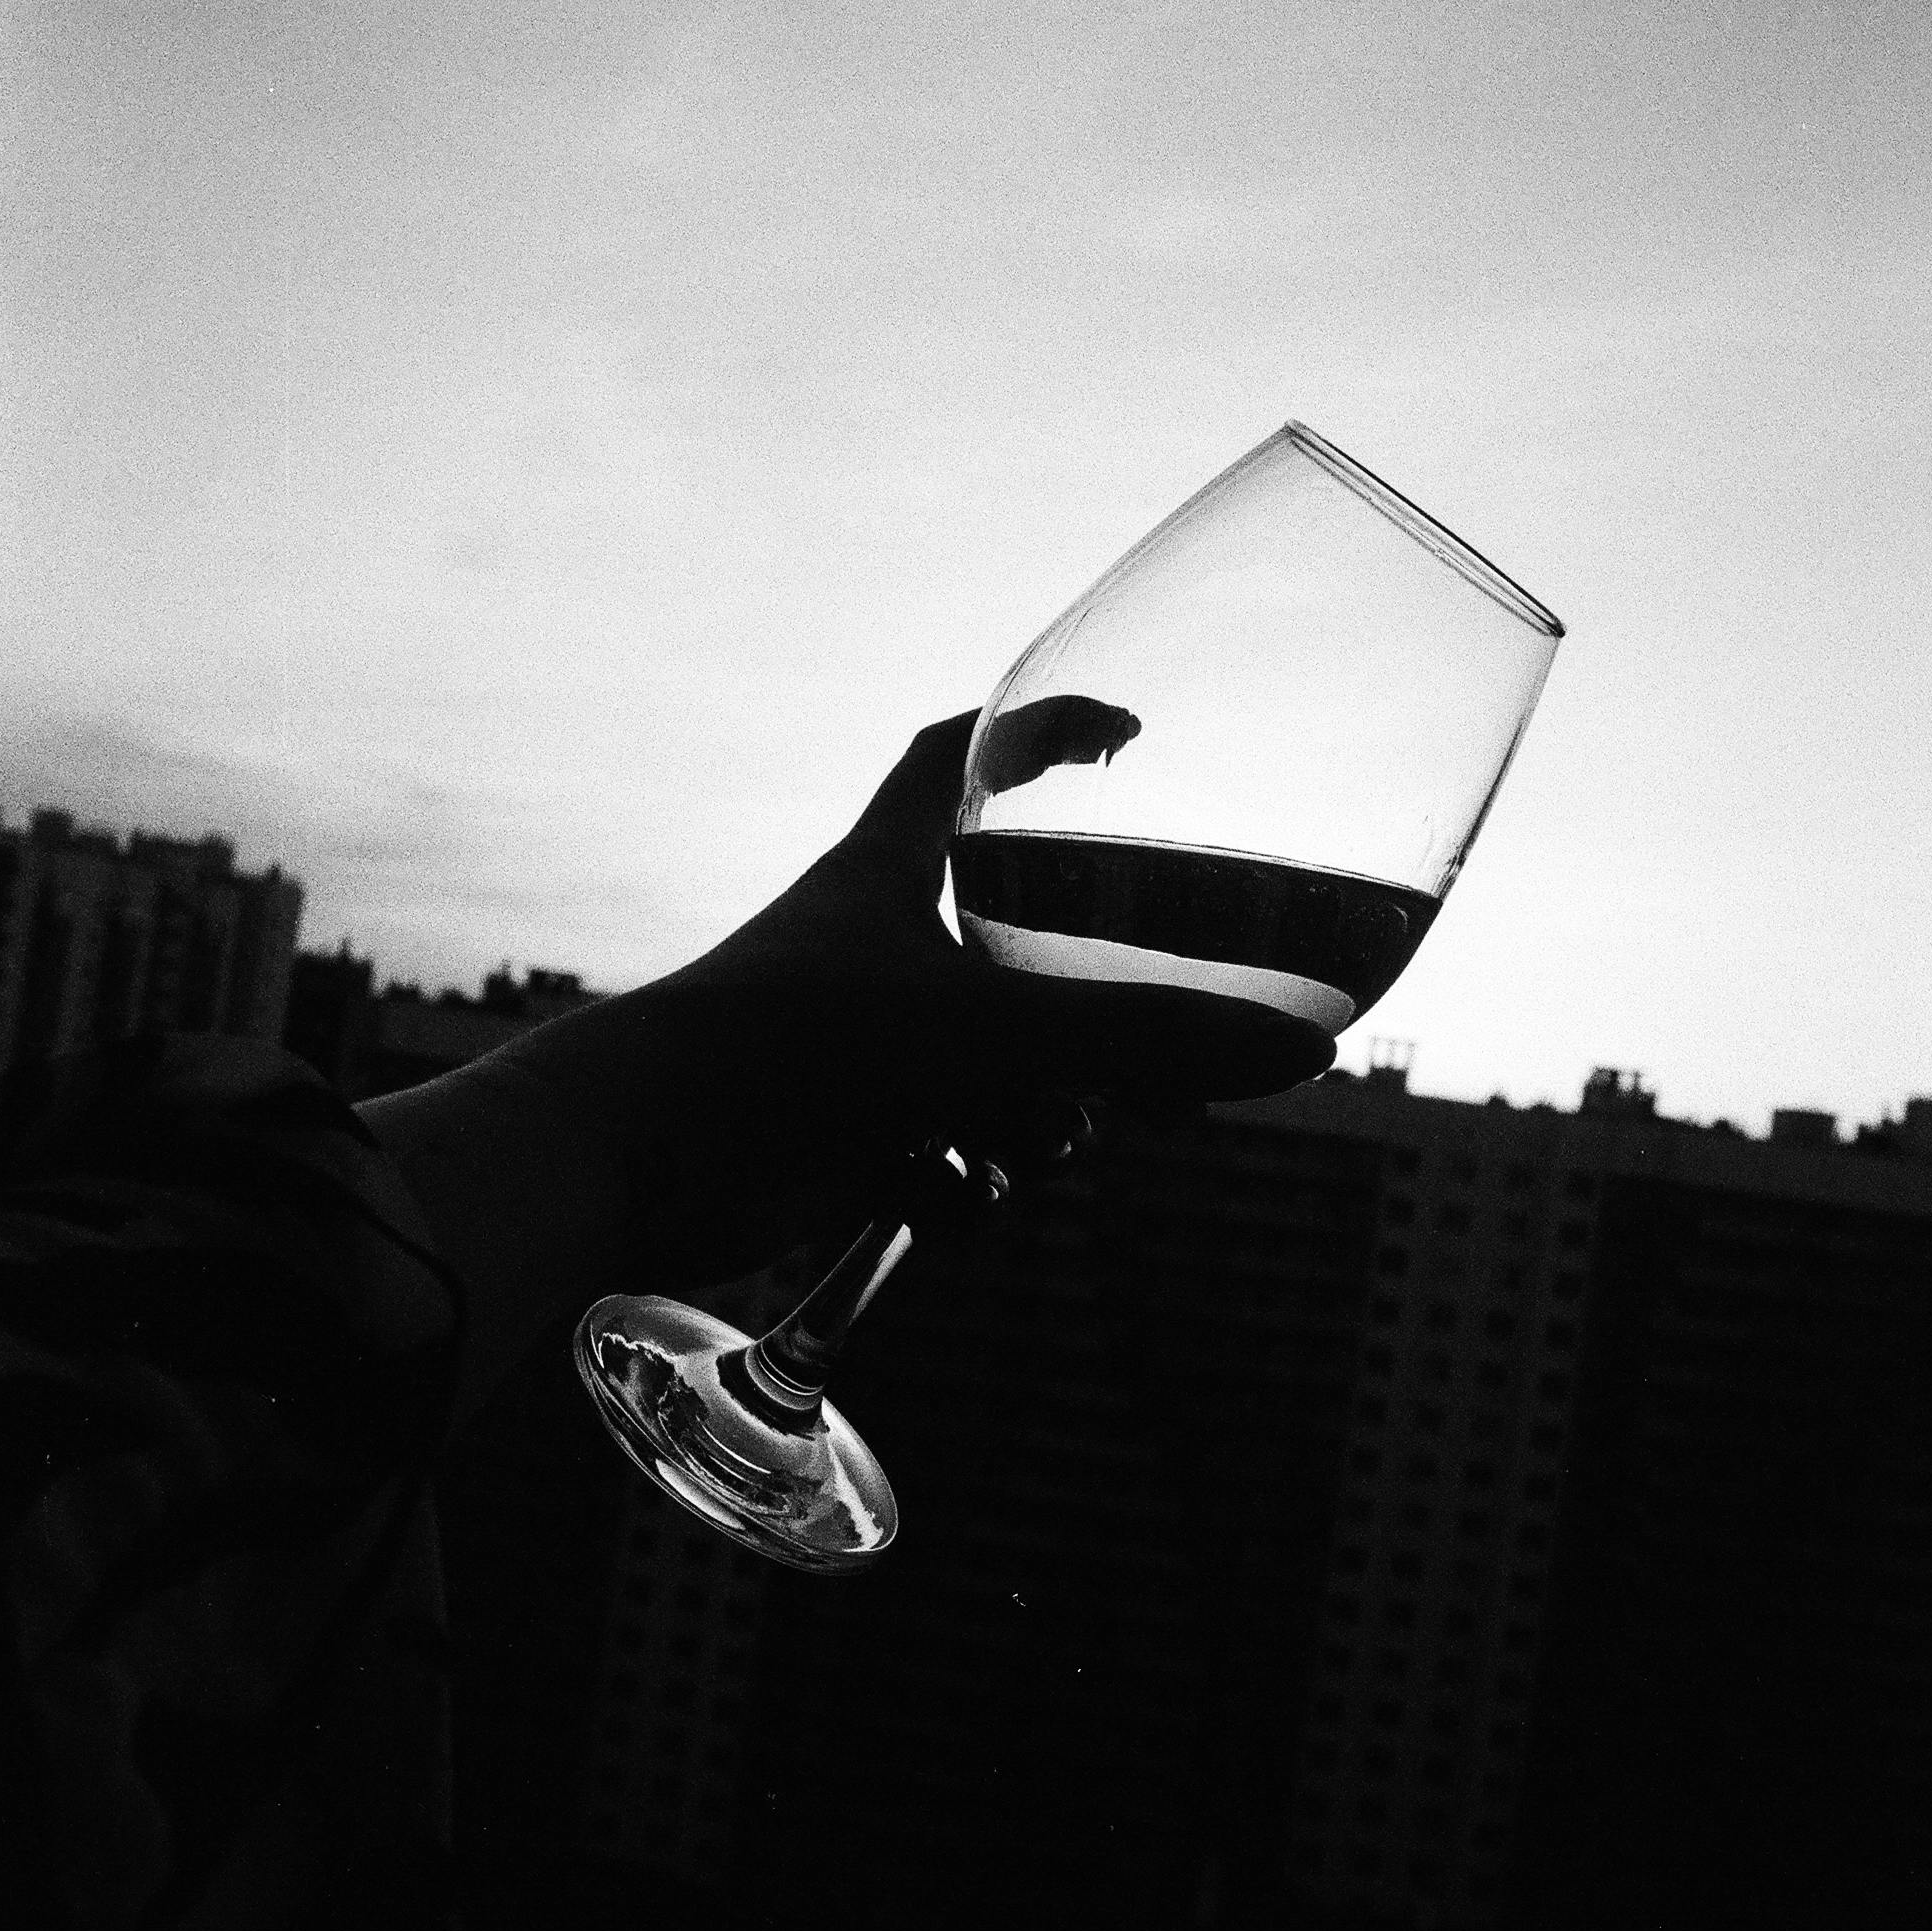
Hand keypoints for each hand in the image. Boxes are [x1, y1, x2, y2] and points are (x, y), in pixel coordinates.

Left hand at [639, 700, 1330, 1277]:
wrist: (630, 1163)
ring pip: (991, 1064)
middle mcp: (871, 944)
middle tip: (1136, 1054)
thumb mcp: (990, 1035)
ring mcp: (853, 1043)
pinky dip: (956, 1179)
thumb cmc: (790, 1053)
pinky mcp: (836, 1133)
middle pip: (1014, 939)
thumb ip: (1146, 1042)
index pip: (966, 754)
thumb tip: (1301, 1054)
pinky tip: (932, 1197)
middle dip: (1087, 1008)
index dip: (1047, 733)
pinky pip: (942, 1148)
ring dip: (1028, 1117)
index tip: (1132, 735)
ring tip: (1007, 1143)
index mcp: (889, 866)